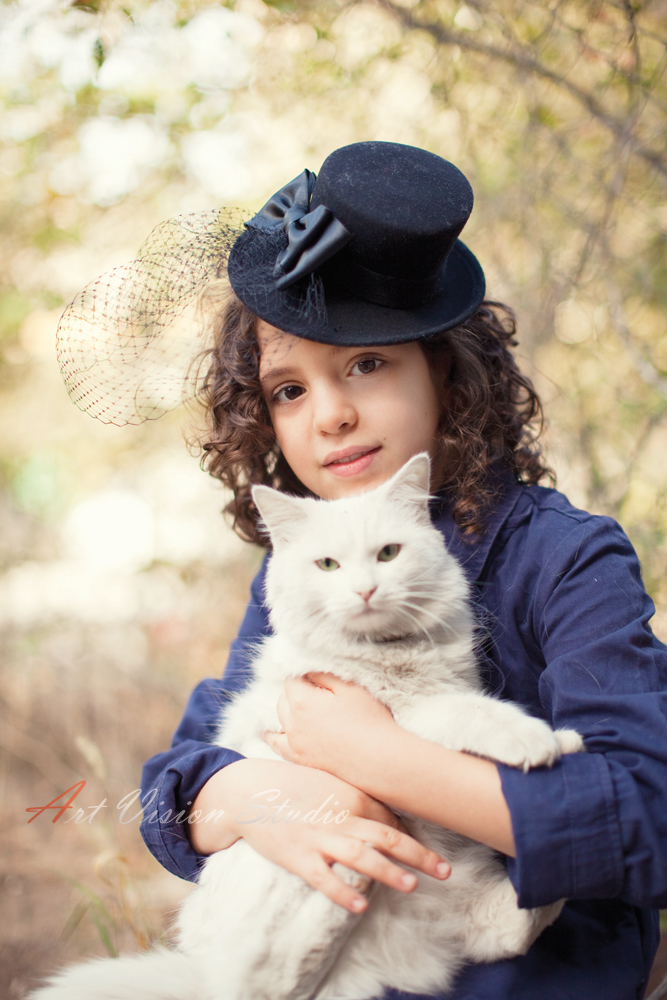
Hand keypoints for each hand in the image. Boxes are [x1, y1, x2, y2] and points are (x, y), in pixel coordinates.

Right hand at [188, 757, 449, 912]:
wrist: (249, 790)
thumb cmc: (291, 783)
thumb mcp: (328, 780)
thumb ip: (355, 794)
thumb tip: (386, 810)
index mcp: (351, 795)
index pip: (390, 818)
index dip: (412, 835)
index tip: (428, 851)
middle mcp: (342, 816)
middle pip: (389, 837)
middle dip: (420, 855)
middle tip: (445, 871)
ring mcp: (320, 838)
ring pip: (363, 857)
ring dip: (390, 872)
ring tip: (412, 885)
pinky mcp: (299, 856)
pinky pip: (325, 879)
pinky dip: (344, 892)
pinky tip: (361, 905)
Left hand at [264, 673, 395, 778]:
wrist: (378, 759)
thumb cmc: (368, 719)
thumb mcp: (350, 687)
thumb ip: (323, 675)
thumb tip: (307, 672)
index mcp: (302, 701)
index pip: (292, 680)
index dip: (305, 677)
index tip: (318, 679)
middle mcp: (292, 723)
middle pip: (283, 699)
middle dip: (295, 692)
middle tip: (315, 694)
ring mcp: (294, 744)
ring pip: (279, 719)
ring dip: (286, 711)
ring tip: (297, 708)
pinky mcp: (299, 760)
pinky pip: (277, 745)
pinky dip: (272, 736)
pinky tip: (268, 733)